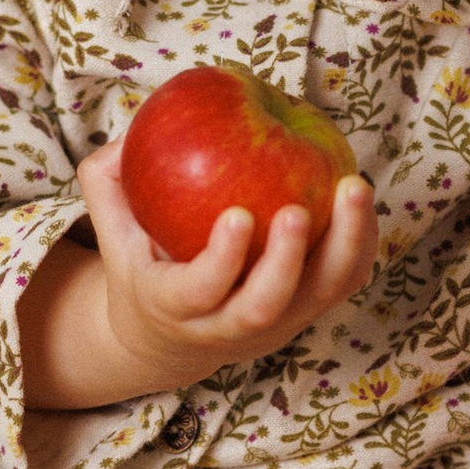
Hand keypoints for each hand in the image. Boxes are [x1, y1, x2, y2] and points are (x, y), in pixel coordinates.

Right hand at [21, 145, 378, 408]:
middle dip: (286, 260)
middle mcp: (228, 327)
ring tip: (353, 186)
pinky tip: (361, 194)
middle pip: (264, 307)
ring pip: (319, 297)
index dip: (221, 259)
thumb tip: (133, 131)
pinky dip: (360, 242)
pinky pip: (345, 282)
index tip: (238, 214)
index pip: (200, 292)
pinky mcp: (309, 314)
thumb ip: (108, 180)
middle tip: (298, 208)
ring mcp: (275, 325)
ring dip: (344, 245)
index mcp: (174, 307)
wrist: (174, 337)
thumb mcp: (113, 231)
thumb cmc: (143, 265)